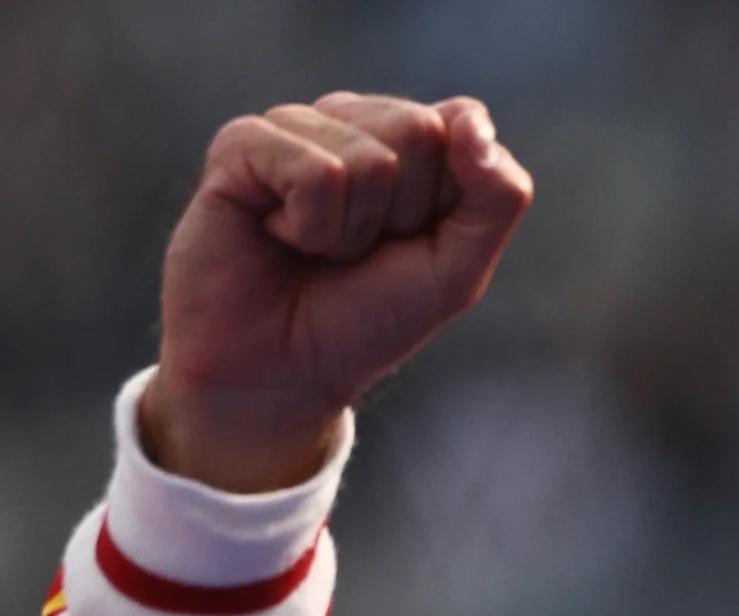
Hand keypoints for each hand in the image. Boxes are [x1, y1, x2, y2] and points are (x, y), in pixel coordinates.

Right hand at [142, 92, 532, 491]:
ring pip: (367, 158)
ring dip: (350, 230)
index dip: (448, 200)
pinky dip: (310, 225)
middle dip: (401, 213)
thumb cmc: (368, 320)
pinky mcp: (241, 145)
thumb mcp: (458, 271)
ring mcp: (293, 127)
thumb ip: (496, 197)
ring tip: (316, 250)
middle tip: (358, 251)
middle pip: (418, 130)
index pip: (461, 124)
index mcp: (407, 140)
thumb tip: (468, 119)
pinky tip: (280, 236)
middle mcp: (350, 121)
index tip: (413, 240)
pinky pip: (314, 171)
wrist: (284, 373)